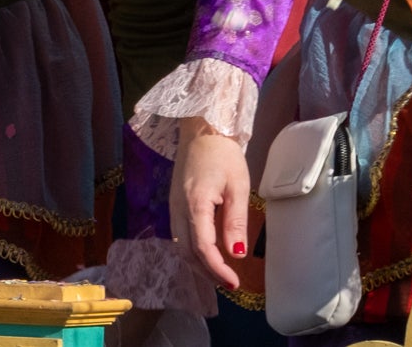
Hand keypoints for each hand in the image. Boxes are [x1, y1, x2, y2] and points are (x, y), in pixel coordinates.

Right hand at [172, 122, 251, 291]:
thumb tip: (236, 253)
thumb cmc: (223, 154)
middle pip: (188, 253)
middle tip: (229, 282)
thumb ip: (235, 221)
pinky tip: (206, 253)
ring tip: (219, 272)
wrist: (202, 129)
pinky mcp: (174, 205)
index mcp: (196, 204)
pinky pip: (179, 236)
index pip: (203, 248)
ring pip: (180, 247)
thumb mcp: (238, 186)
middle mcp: (179, 210)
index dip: (217, 269)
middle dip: (207, 272)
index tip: (234, 282)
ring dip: (198, 264)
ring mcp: (173, 207)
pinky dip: (192, 251)